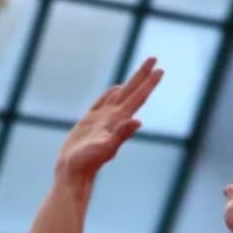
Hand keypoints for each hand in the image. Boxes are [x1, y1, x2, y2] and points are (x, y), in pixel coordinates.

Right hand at [55, 57, 161, 183]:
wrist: (72, 173)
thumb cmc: (86, 163)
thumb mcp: (104, 149)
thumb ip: (121, 135)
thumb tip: (138, 121)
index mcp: (119, 120)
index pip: (138, 97)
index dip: (149, 83)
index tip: (160, 68)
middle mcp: (114, 118)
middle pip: (132, 91)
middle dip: (142, 75)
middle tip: (154, 58)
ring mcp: (102, 120)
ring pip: (119, 95)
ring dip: (130, 83)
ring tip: (140, 72)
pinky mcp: (89, 123)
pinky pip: (103, 102)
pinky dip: (110, 93)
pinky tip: (115, 89)